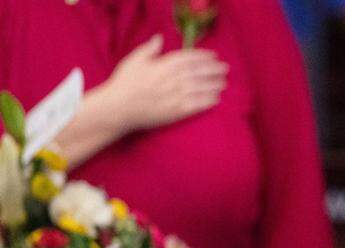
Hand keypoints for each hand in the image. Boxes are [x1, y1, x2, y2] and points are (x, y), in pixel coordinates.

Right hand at [98, 34, 227, 133]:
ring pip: (200, 88)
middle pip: (198, 72)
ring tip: (223, 83)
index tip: (214, 56)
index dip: (203, 56)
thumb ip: (149, 49)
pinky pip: (196, 105)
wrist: (119, 107)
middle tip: (225, 69)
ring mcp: (175, 95)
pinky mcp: (176, 111)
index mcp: (163, 65)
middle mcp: (172, 79)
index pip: (189, 58)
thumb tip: (159, 38)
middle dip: (213, 70)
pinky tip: (216, 99)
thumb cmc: (125, 83)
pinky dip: (208, 101)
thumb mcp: (134, 60)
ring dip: (214, 85)